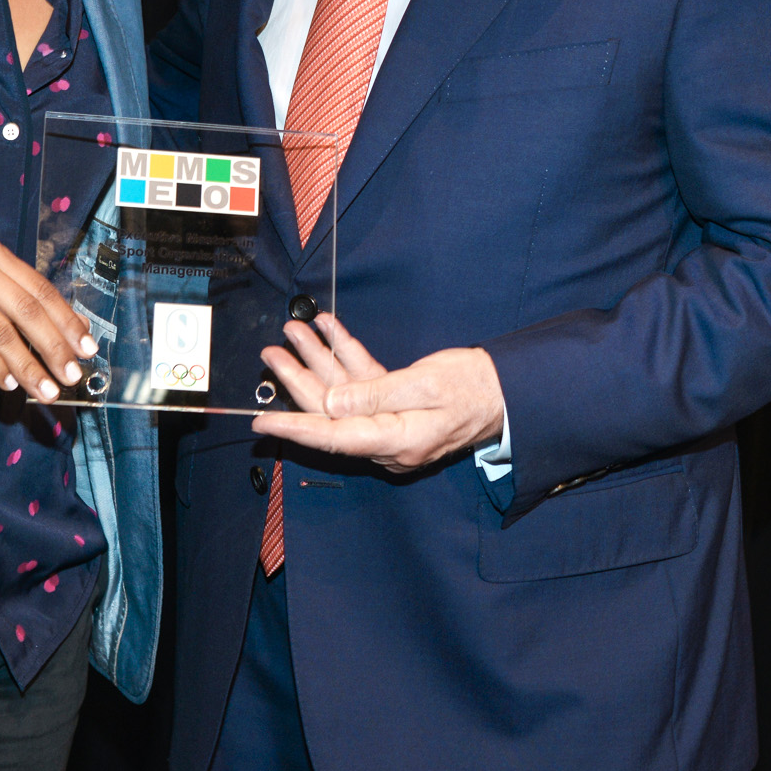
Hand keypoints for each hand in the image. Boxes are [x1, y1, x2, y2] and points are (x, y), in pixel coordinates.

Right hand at [0, 237, 94, 406]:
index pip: (40, 288)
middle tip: (71, 375)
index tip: (87, 348)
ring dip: (27, 365)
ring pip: (1, 330)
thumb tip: (69, 337)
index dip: (67, 320)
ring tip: (45, 389)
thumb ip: (18, 307)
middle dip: (54, 346)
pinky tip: (10, 383)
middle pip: (26, 308)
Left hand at [252, 313, 505, 472]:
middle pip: (330, 412)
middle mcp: (388, 439)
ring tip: (294, 332)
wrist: (509, 393)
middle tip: (271, 353)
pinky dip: (348, 358)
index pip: (332, 436)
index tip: (261, 422)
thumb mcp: (426, 384)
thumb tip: (329, 406)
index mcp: (395, 440)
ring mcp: (392, 426)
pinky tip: (330, 331)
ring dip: (319, 362)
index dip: (293, 428)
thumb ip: (374, 395)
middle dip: (298, 380)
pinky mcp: (398, 409)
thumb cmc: (475, 387)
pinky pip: (364, 386)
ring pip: (344, 395)